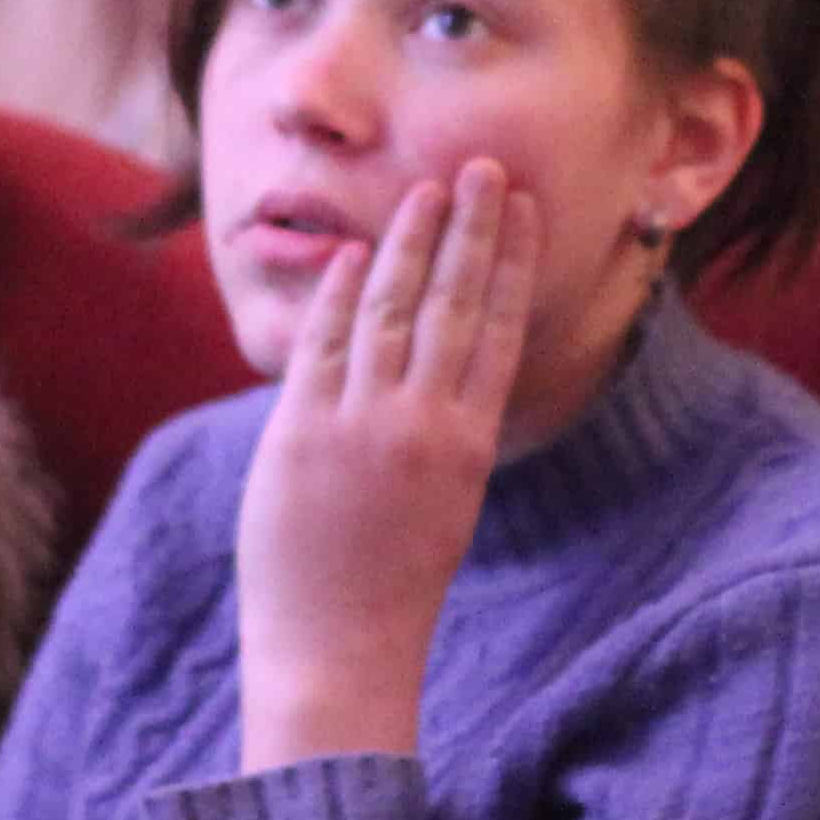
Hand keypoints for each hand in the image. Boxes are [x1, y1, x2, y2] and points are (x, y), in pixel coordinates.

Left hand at [230, 163, 539, 774]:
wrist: (337, 651)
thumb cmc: (389, 584)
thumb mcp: (442, 502)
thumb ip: (438, 429)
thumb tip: (427, 362)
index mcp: (468, 444)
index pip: (497, 329)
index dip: (509, 261)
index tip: (520, 209)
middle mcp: (421, 425)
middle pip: (451, 303)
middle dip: (469, 229)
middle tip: (482, 168)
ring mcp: (359, 425)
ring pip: (390, 310)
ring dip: (408, 242)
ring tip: (425, 192)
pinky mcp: (300, 433)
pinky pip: (323, 345)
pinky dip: (338, 294)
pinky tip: (351, 254)